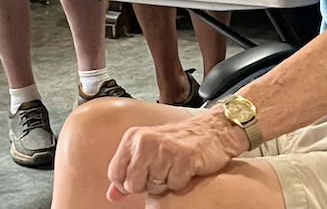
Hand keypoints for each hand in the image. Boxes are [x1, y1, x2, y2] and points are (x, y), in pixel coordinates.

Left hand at [106, 110, 245, 200]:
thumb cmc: (180, 141)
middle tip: (163, 170)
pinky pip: (175, 185)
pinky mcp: (184, 158)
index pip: (116, 174)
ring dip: (167, 183)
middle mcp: (146, 140)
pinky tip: (187, 168)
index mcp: (134, 137)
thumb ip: (129, 172)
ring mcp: (165, 148)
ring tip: (176, 166)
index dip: (129, 183)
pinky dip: (182, 181)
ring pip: (155, 187)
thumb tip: (112, 196)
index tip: (144, 178)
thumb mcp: (149, 151)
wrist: (214, 130)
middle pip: (133, 184)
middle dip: (149, 185)